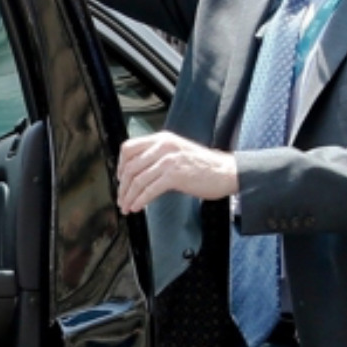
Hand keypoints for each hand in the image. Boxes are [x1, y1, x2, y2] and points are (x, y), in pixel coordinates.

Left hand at [117, 132, 238, 213]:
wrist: (226, 172)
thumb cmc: (204, 165)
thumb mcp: (177, 151)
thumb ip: (157, 156)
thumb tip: (138, 171)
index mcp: (161, 139)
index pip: (128, 148)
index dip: (120, 165)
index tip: (120, 179)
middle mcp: (162, 147)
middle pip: (130, 166)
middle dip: (122, 186)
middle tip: (120, 198)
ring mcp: (168, 160)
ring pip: (138, 179)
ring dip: (129, 196)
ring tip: (126, 206)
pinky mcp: (174, 176)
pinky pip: (150, 190)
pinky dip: (140, 200)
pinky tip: (137, 207)